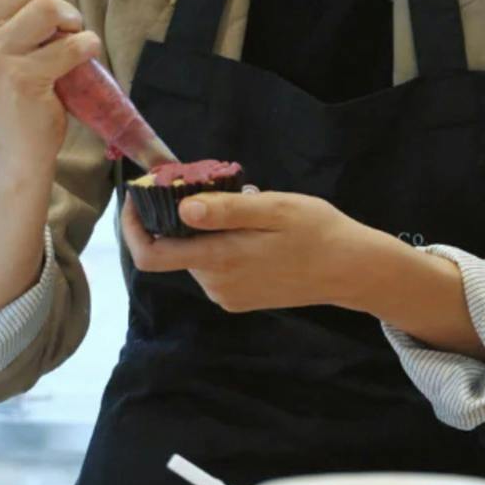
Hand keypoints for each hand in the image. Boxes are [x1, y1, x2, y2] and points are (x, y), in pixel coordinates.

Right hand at [0, 0, 100, 167]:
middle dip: (57, 2)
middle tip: (58, 31)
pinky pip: (73, 43)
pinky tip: (79, 61)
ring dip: (73, 24)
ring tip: (68, 44)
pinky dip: (87, 48)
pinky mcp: (20, 79)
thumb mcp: (7, 26)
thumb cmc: (18, 76)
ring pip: (51, 8)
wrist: (17, 140)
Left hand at [120, 188, 394, 312]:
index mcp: (221, 260)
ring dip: (203, 231)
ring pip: (194, 257)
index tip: (137, 195)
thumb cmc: (319, 232)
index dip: (132, 227)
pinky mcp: (238, 299)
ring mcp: (227, 295)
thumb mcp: (277, 209)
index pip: (150, 254)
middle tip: (207, 186)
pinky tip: (252, 232)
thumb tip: (183, 208)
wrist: (352, 270)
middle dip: (178, 218)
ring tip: (243, 208)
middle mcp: (216, 284)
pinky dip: (219, 245)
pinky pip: (213, 268)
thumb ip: (229, 210)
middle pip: (173, 250)